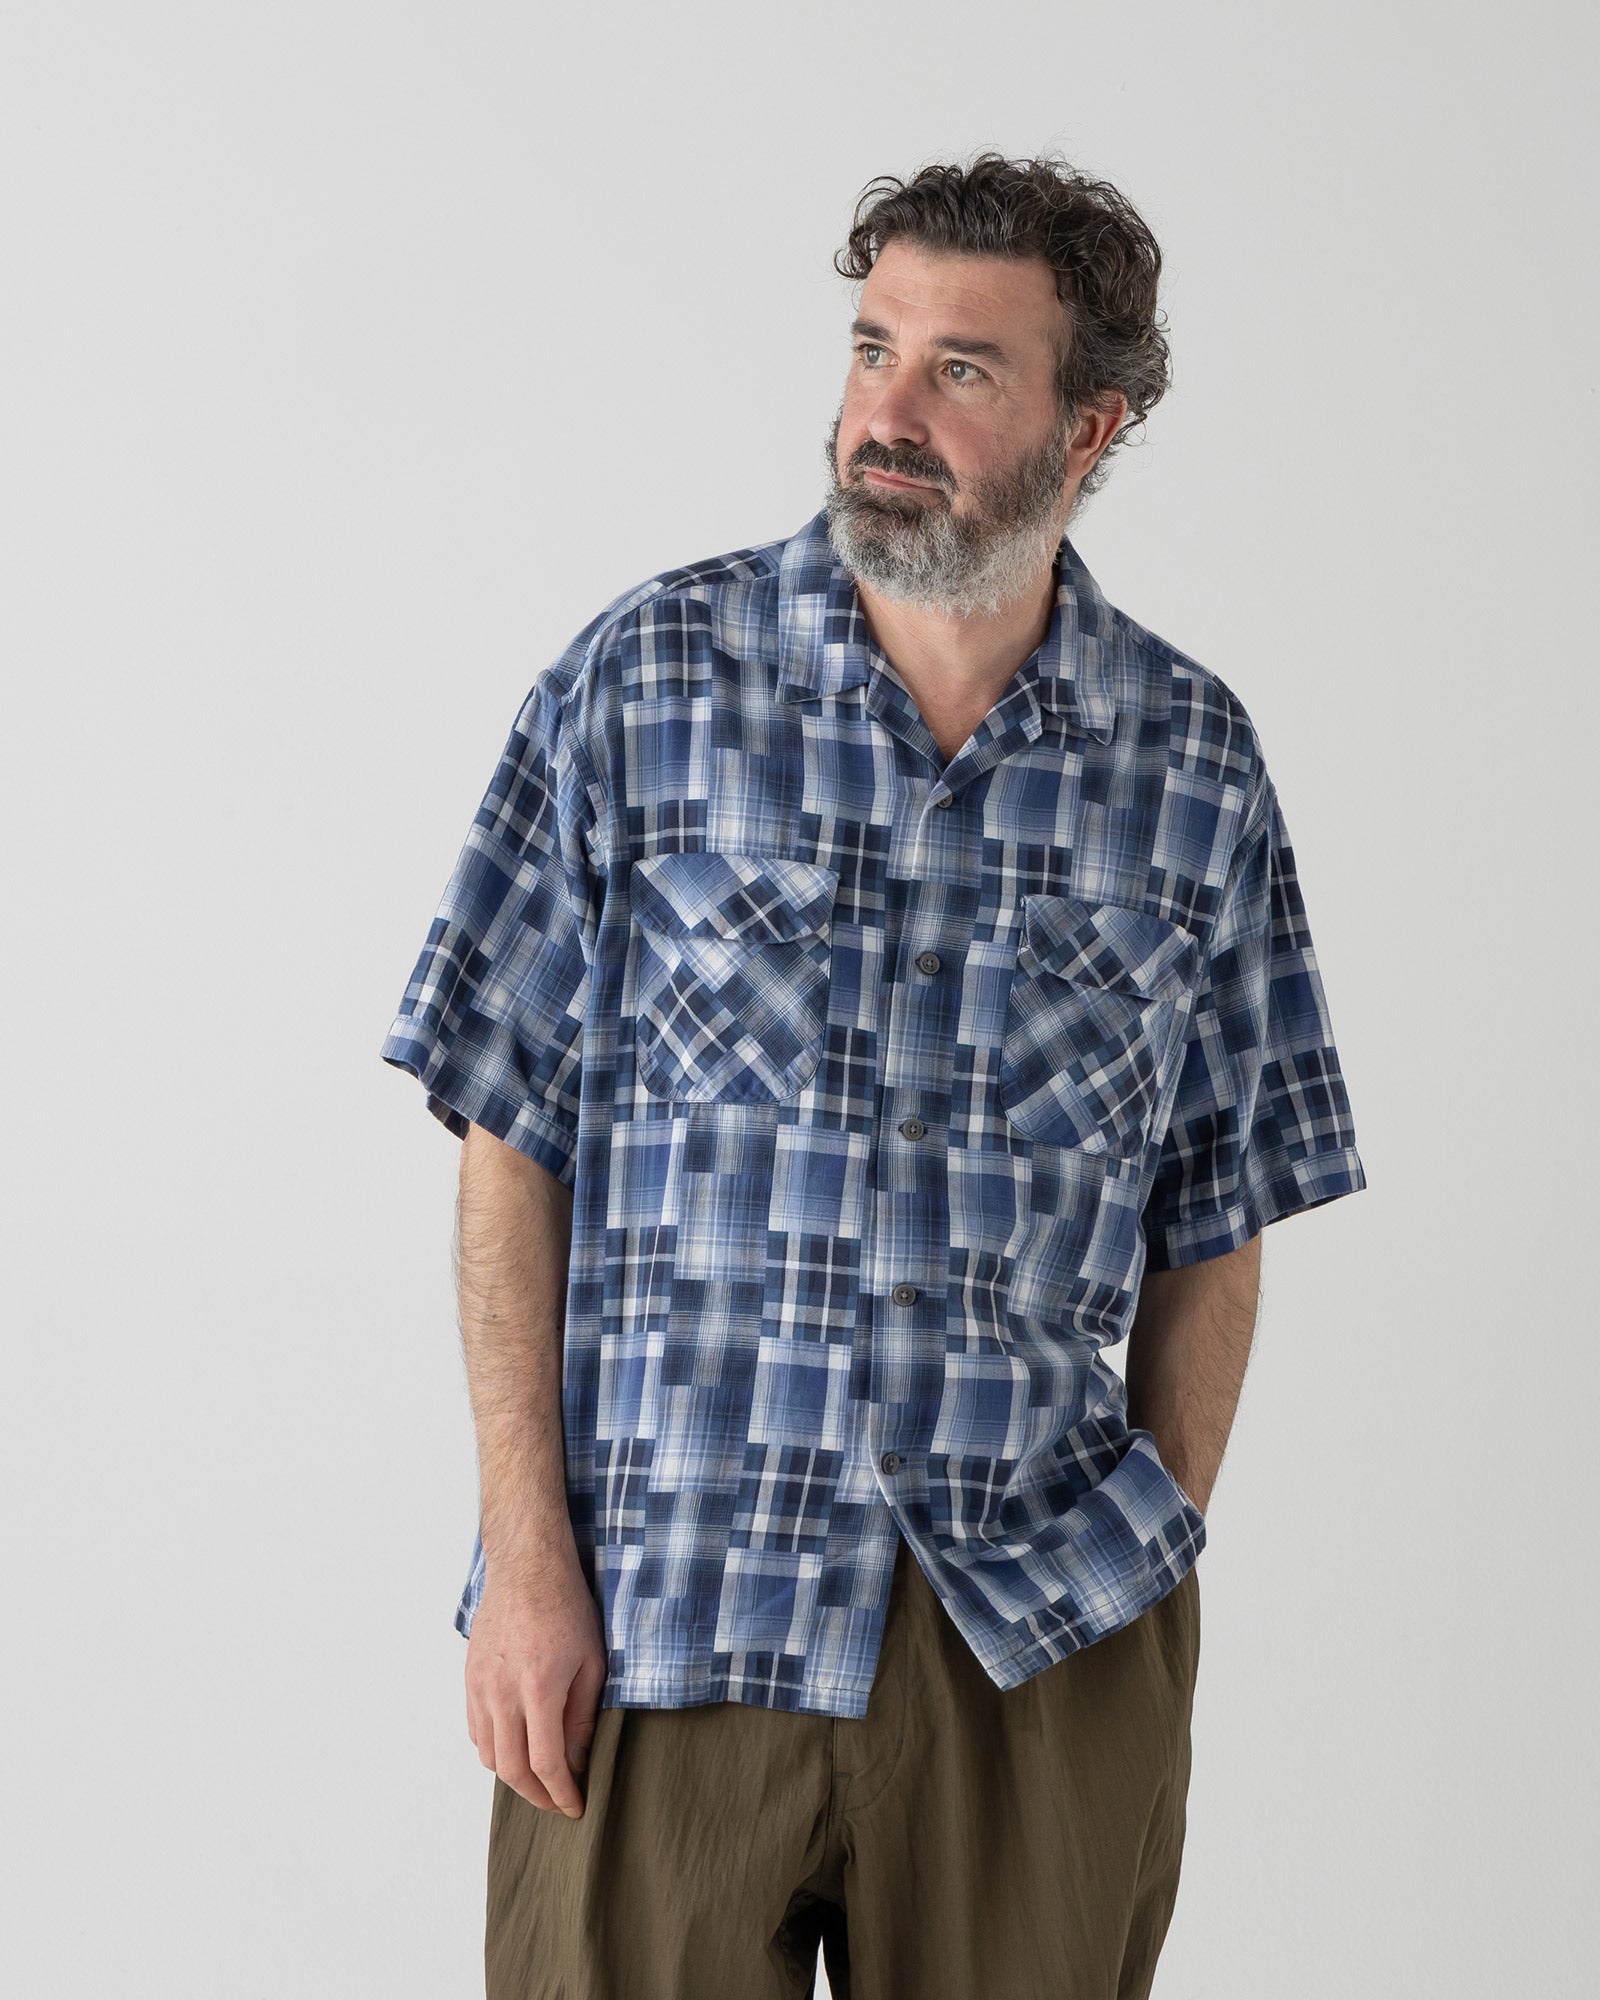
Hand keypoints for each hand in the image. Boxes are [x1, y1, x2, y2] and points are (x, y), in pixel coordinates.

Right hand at [465, 1555, 607, 1815]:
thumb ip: (582, 1715)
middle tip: (557, 1802)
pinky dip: (493, 1750)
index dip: (560, 1793)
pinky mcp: (469, 1679)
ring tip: (539, 1779)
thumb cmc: (567, 1607)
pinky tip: (514, 1747)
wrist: (527, 1567)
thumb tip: (576, 1761)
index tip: (575, 1806)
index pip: (545, 1763)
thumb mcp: (592, 1661)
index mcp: (538, 1689)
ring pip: (488, 1754)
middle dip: (536, 1795)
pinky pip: (475, 1730)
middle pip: (511, 1769)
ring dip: (513, 1776)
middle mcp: (502, 1693)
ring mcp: (480, 1686)